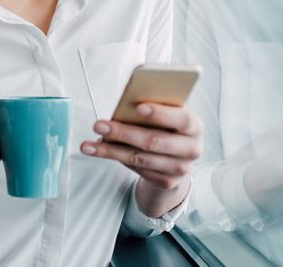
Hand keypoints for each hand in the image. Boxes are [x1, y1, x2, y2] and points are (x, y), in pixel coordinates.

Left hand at [80, 103, 202, 190]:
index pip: (180, 118)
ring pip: (140, 158)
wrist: (178, 157)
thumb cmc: (168, 126)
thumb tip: (128, 100)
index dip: (160, 113)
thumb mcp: (167, 112)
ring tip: (88, 144)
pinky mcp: (166, 182)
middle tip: (99, 125)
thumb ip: (156, 105)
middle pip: (153, 141)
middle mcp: (192, 149)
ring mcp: (180, 168)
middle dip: (123, 132)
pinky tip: (101, 151)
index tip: (138, 107)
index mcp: (194, 125)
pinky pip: (137, 169)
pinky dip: (117, 158)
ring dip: (110, 150)